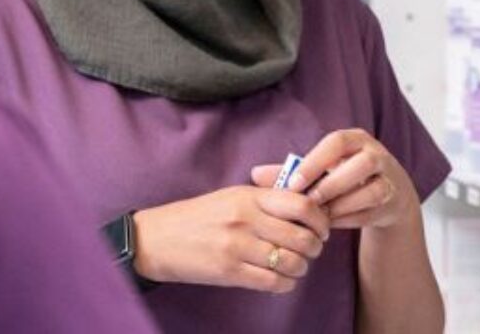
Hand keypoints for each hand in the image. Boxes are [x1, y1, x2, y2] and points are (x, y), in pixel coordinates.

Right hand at [132, 185, 329, 292]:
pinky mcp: (230, 272)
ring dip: (301, 268)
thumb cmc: (198, 216)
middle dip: (315, 247)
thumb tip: (305, 205)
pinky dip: (285, 284)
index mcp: (248, 196)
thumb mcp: (230, 196)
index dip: (320, 218)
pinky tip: (280, 279)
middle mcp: (245, 219)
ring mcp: (237, 246)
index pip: (301, 203)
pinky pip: (273, 282)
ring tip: (295, 265)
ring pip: (292, 262)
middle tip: (311, 249)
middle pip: (302, 236)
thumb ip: (264, 198)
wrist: (157, 238)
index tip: (321, 227)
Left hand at [251, 129, 418, 231]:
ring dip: (342, 205)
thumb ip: (291, 171)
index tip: (293, 183)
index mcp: (354, 139)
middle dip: (332, 185)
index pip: (336, 142)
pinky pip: (373, 211)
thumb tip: (255, 174)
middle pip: (361, 165)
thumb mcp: (319, 170)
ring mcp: (389, 178)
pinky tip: (332, 224)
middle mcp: (376, 154)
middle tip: (308, 202)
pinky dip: (351, 218)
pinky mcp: (393, 201)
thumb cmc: (342, 176)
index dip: (315, 162)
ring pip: (371, 191)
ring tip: (320, 216)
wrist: (385, 194)